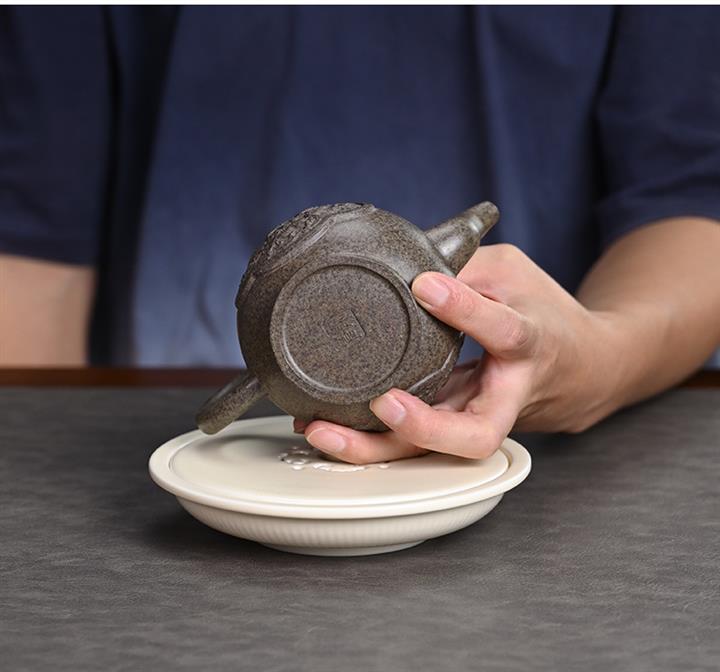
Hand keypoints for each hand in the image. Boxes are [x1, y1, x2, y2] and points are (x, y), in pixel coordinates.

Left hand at [298, 243, 624, 463]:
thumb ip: (466, 268)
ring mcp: (477, 419)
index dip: (467, 311)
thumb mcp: (514, 274)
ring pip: (431, 454)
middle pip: (473, 436)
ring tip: (320, 431)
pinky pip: (412, 444)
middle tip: (381, 404)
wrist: (581, 367)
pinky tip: (324, 430)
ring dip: (374, 449)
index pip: (505, 331)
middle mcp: (506, 397)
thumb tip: (406, 263)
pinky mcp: (452, 427)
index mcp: (532, 345)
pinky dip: (368, 442)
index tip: (426, 285)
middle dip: (423, 428)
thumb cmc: (545, 316)